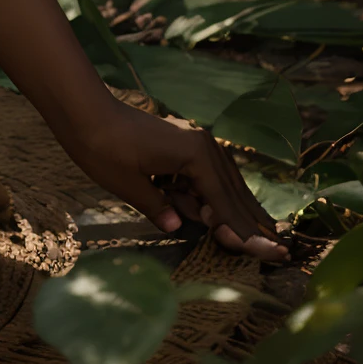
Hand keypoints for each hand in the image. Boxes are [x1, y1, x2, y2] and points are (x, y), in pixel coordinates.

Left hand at [62, 96, 286, 261]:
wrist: (82, 109)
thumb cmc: (101, 147)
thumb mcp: (128, 185)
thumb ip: (158, 208)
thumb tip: (178, 226)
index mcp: (196, 156)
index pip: (224, 204)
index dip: (241, 232)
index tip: (266, 254)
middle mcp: (204, 146)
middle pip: (233, 193)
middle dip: (251, 222)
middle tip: (279, 251)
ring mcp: (195, 142)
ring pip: (224, 184)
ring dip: (235, 210)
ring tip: (265, 235)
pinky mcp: (184, 143)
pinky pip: (207, 176)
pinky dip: (215, 196)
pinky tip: (223, 214)